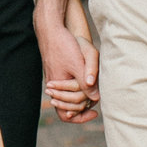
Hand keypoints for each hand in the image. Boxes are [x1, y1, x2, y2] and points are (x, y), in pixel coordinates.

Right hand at [35, 9, 99, 123]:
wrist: (50, 29)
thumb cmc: (63, 45)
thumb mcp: (77, 64)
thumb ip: (86, 83)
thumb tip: (96, 99)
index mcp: (57, 87)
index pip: (64, 114)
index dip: (80, 118)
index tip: (94, 113)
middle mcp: (54, 85)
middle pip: (66, 108)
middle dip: (81, 110)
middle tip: (96, 106)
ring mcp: (55, 78)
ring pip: (68, 97)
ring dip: (80, 99)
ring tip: (95, 95)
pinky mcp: (57, 71)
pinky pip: (67, 87)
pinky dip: (77, 89)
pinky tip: (88, 83)